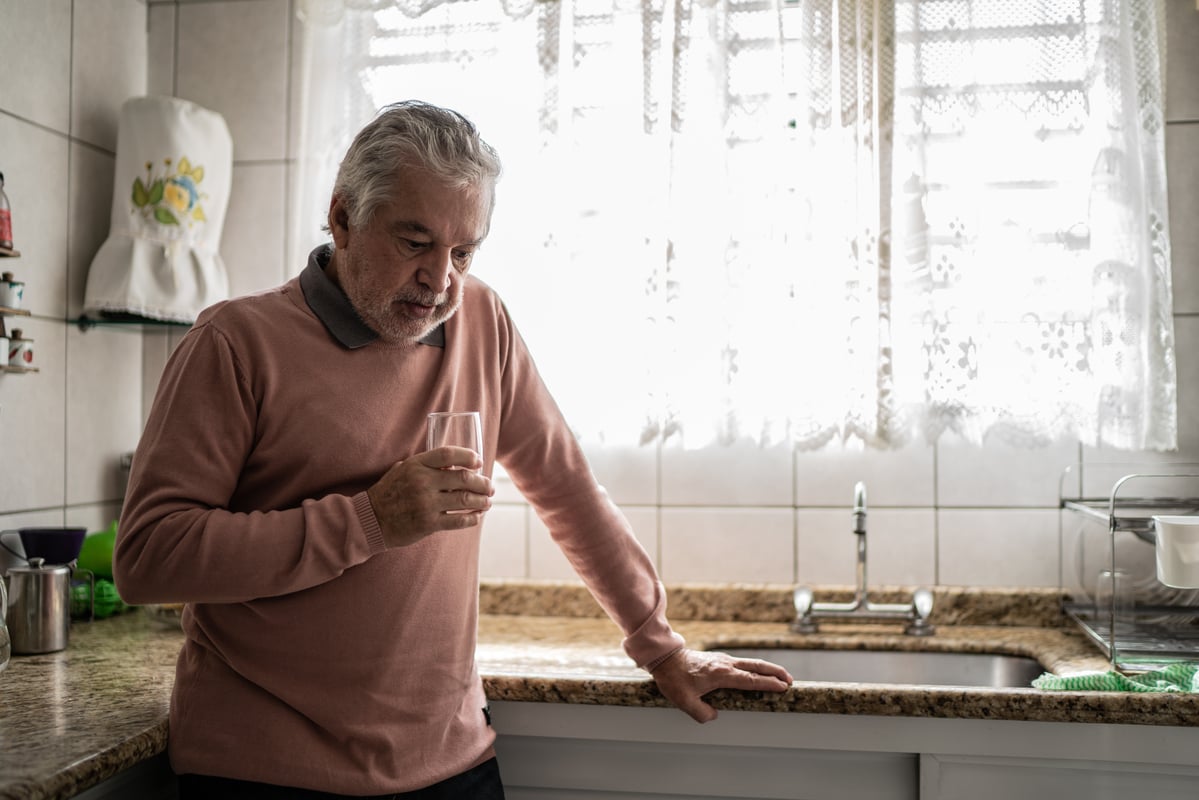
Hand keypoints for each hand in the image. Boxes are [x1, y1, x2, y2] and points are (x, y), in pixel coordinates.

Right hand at [367, 446, 493, 547]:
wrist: (371, 519)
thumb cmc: (389, 492)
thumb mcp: (403, 470)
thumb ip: (425, 465)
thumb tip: (453, 462)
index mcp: (416, 465)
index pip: (448, 454)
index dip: (468, 456)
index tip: (479, 461)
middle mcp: (422, 482)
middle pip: (463, 478)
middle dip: (483, 482)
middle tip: (490, 486)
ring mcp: (426, 504)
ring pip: (465, 500)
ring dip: (482, 501)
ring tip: (488, 502)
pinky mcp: (428, 524)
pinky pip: (458, 520)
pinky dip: (472, 518)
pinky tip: (477, 516)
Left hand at [650, 648, 792, 722]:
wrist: (665, 657)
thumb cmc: (674, 678)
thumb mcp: (685, 701)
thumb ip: (702, 713)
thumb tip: (714, 716)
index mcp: (721, 674)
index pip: (751, 680)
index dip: (768, 683)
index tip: (783, 686)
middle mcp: (725, 664)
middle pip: (756, 666)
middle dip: (775, 673)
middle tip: (789, 680)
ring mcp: (722, 660)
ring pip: (750, 663)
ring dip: (766, 669)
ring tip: (779, 677)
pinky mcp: (718, 659)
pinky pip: (742, 663)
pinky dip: (754, 668)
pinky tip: (756, 674)